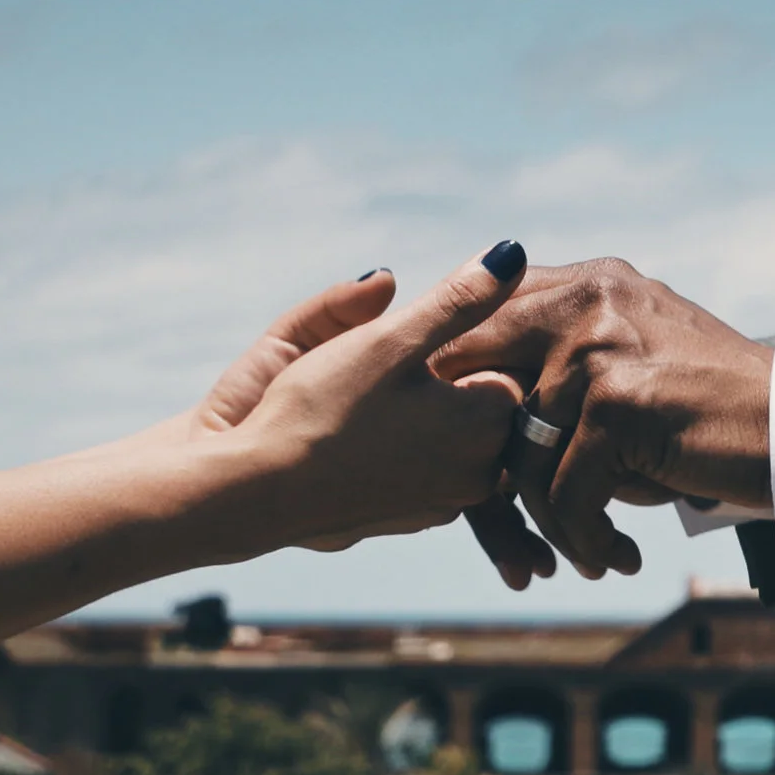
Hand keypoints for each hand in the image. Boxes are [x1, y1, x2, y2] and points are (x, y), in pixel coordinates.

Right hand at [199, 247, 527, 553]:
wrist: (261, 493)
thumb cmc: (323, 409)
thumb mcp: (391, 339)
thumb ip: (458, 299)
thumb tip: (513, 254)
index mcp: (489, 424)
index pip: (506, 365)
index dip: (461, 346)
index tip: (414, 346)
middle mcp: (483, 474)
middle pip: (486, 405)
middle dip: (450, 380)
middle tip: (386, 373)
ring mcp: (448, 503)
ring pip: (456, 438)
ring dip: (428, 415)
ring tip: (368, 404)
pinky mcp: (414, 520)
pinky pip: (426, 470)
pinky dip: (405, 450)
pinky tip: (361, 439)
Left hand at [431, 259, 772, 582]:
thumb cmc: (713, 416)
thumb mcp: (634, 369)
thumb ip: (562, 366)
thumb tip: (472, 415)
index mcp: (583, 285)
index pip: (480, 331)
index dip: (463, 400)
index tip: (475, 465)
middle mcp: (584, 301)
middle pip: (483, 394)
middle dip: (483, 469)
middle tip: (504, 521)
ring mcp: (597, 348)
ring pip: (524, 458)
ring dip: (550, 522)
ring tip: (584, 551)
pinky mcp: (617, 403)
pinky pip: (566, 494)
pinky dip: (586, 538)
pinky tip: (618, 557)